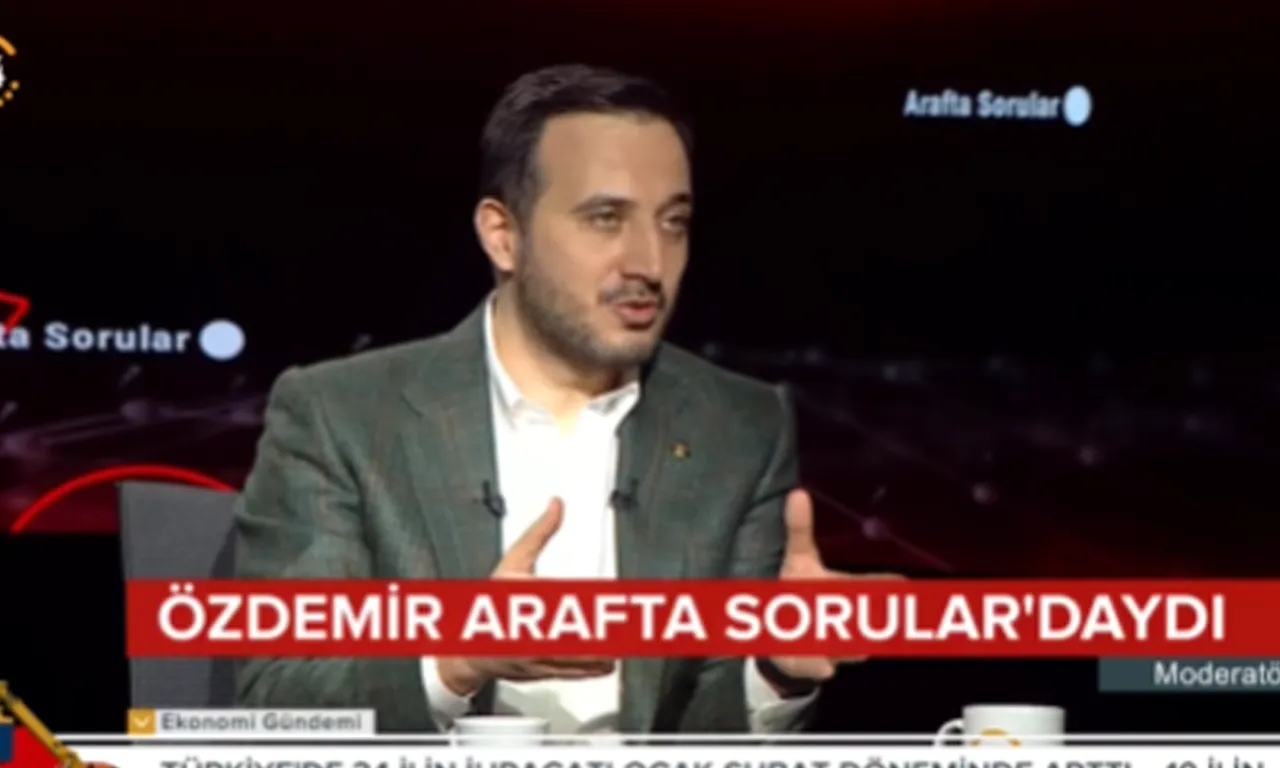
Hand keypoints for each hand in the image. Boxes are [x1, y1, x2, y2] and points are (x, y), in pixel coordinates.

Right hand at [438, 497, 615, 694]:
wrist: (467, 649)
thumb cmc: (491, 602)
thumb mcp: (512, 562)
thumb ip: (539, 534)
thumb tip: (557, 505)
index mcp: (524, 597)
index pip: (561, 596)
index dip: (587, 597)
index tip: (610, 592)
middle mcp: (530, 628)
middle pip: (574, 629)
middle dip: (603, 627)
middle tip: (632, 619)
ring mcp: (537, 654)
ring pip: (577, 656)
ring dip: (605, 650)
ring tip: (628, 641)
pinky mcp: (542, 671)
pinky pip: (571, 672)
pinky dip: (593, 668)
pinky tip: (611, 664)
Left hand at [763, 488, 903, 684]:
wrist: (782, 634)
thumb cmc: (800, 589)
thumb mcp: (798, 558)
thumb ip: (799, 528)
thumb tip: (797, 492)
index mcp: (855, 588)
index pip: (883, 585)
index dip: (892, 585)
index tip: (904, 584)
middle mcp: (857, 616)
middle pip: (873, 617)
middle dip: (867, 615)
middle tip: (854, 609)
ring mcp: (844, 643)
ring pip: (853, 645)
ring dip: (842, 639)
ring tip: (825, 629)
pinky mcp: (823, 664)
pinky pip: (825, 666)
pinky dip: (822, 664)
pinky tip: (824, 666)